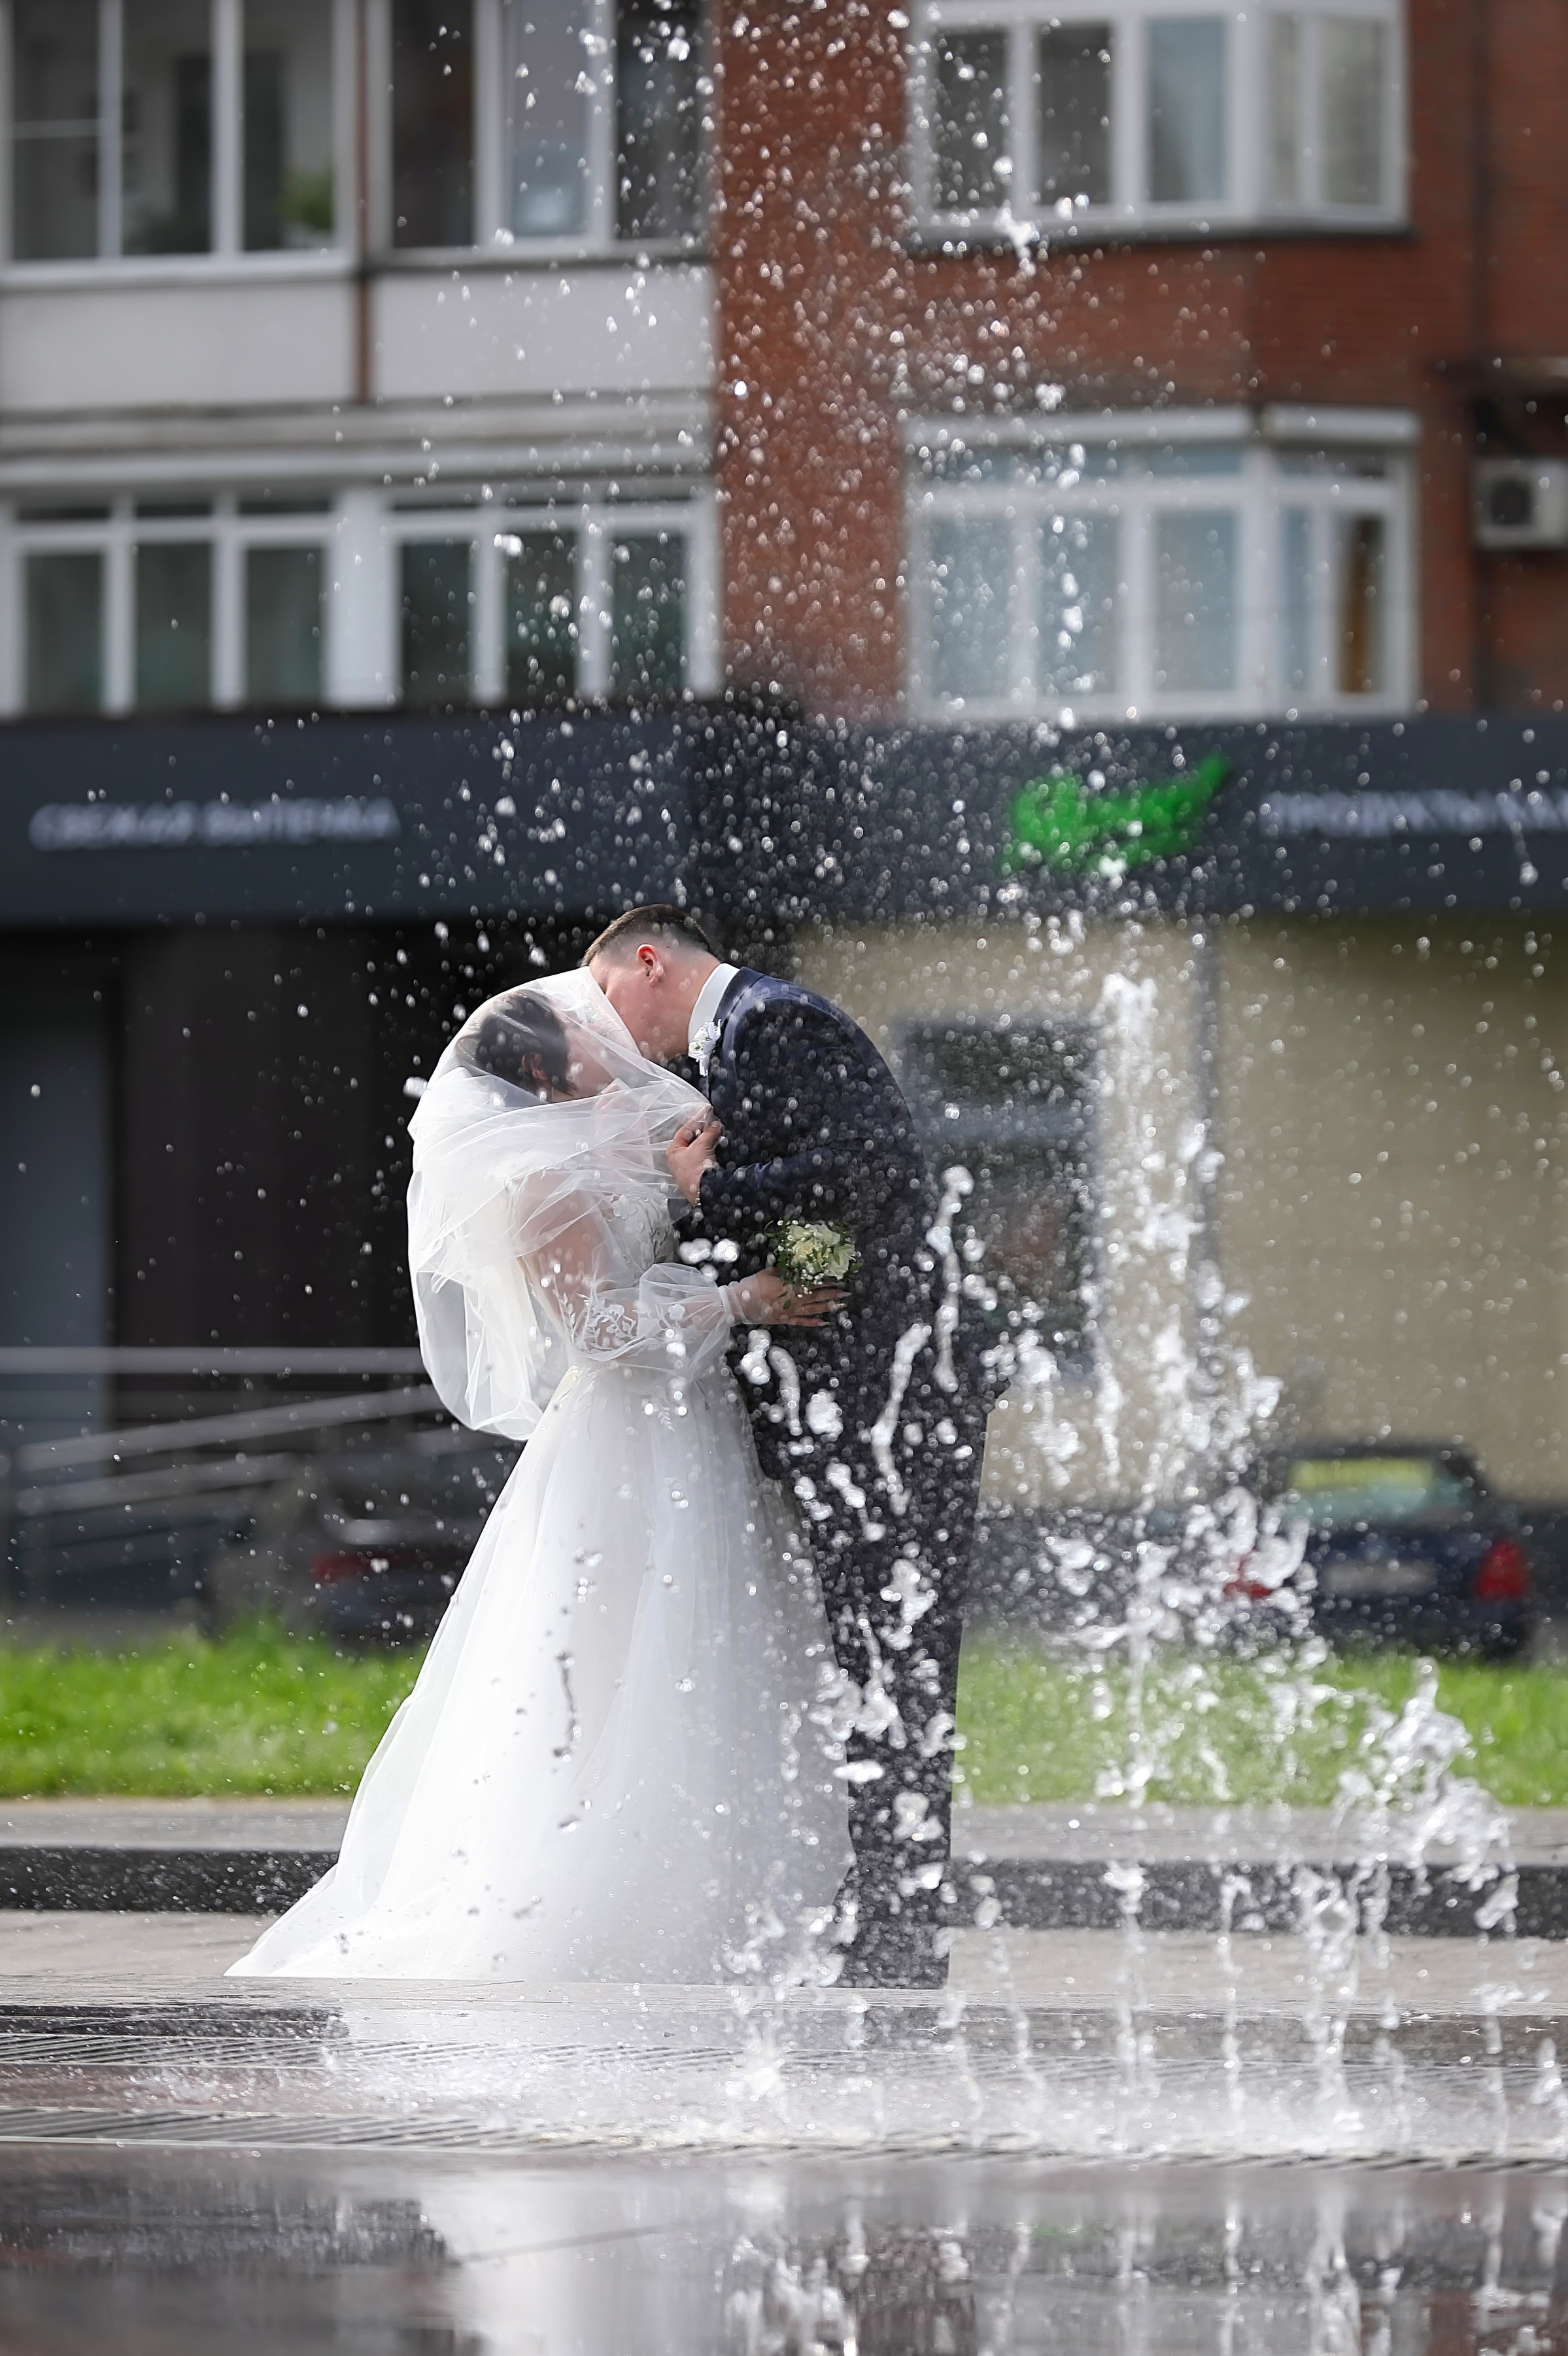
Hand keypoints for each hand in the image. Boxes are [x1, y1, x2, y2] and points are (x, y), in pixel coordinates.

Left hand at [667, 1111, 721, 1205]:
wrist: (706, 1191)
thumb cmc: (696, 1171)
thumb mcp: (702, 1145)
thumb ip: (708, 1132)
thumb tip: (715, 1125)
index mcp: (673, 1151)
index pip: (685, 1130)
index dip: (697, 1120)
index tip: (706, 1112)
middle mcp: (679, 1159)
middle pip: (692, 1139)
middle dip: (703, 1130)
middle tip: (713, 1121)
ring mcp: (688, 1167)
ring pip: (699, 1148)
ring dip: (708, 1139)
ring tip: (717, 1131)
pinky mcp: (699, 1173)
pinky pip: (705, 1156)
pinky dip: (711, 1149)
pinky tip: (718, 1144)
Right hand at [728, 1270, 847, 1327]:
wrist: (738, 1303)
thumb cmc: (752, 1285)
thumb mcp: (768, 1272)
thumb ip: (784, 1270)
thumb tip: (797, 1266)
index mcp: (787, 1286)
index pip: (810, 1283)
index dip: (824, 1281)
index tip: (836, 1279)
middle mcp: (791, 1300)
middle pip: (815, 1296)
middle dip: (831, 1294)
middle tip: (845, 1293)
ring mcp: (788, 1312)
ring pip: (812, 1309)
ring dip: (827, 1307)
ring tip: (840, 1306)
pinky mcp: (783, 1320)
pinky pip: (801, 1322)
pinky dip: (812, 1322)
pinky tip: (824, 1323)